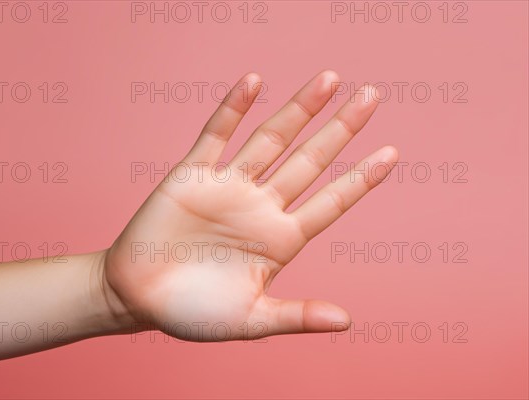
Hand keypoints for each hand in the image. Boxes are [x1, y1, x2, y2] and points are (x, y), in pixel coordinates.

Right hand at [102, 70, 397, 340]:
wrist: (137, 298)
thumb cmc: (193, 313)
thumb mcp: (249, 321)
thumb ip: (295, 317)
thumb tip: (346, 322)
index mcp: (280, 240)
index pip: (330, 203)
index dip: (360, 179)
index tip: (392, 153)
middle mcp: (261, 207)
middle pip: (310, 160)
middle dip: (340, 129)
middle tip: (373, 96)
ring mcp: (229, 186)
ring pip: (271, 140)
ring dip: (299, 109)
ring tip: (330, 79)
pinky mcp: (193, 175)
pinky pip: (216, 135)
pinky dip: (234, 109)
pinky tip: (255, 82)